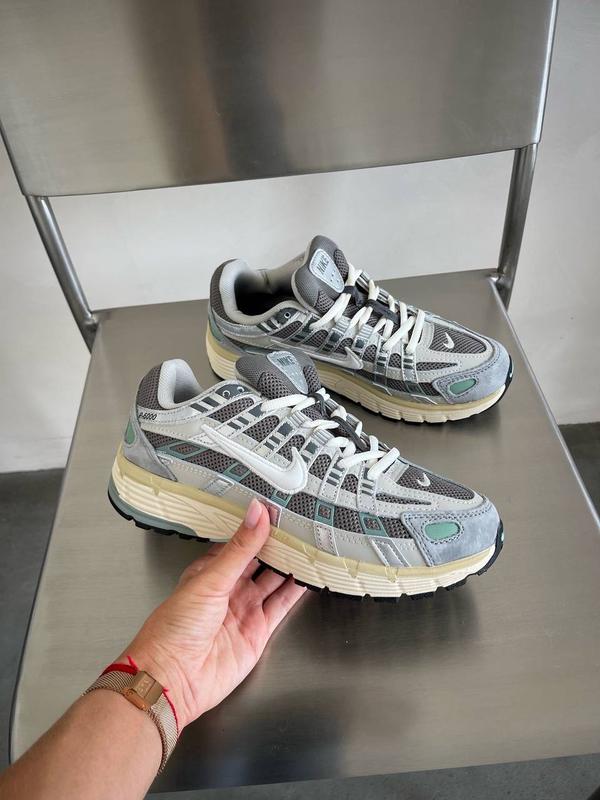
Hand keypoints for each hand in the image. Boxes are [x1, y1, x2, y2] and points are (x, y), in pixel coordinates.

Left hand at [121, 500, 305, 727]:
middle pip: (260, 560)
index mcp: (210, 570)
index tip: (278, 508)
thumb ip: (240, 548)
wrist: (174, 678)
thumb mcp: (211, 579)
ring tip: (310, 544)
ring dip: (290, 565)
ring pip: (274, 581)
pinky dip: (296, 592)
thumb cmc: (176, 627)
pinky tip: (308, 577)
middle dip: (278, 544)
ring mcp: (245, 609)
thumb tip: (257, 513)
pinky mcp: (258, 631)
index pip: (239, 541)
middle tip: (300, 523)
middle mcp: (229, 588)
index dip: (258, 526)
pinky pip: (282, 606)